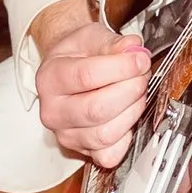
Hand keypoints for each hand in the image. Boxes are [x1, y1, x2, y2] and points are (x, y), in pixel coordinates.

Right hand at [29, 0, 150, 173]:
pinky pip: (108, 155)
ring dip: (131, 112)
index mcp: (50, 79)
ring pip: (104, 134)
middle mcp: (52, 111)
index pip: (86, 76)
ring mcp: (66, 134)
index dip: (121, 68)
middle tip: (141, 76)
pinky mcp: (81, 151)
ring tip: (137, 94)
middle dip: (129, 91)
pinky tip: (127, 116)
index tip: (139, 59)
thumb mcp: (90, 37)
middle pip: (96, 109)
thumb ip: (112, 42)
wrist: (67, 69)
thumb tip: (133, 49)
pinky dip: (125, 138)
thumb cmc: (78, 55)